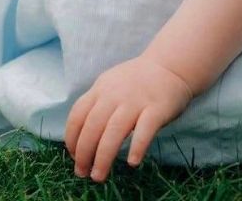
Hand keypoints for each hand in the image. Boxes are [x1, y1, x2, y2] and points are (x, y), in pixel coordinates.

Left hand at [65, 55, 192, 181]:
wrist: (170, 66)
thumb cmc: (136, 81)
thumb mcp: (109, 85)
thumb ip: (96, 105)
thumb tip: (80, 136)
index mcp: (100, 90)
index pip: (78, 115)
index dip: (72, 138)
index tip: (73, 156)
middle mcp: (114, 95)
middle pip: (93, 126)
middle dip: (84, 152)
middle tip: (82, 173)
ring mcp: (136, 101)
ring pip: (114, 131)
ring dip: (104, 156)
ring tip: (99, 175)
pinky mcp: (157, 109)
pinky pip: (145, 129)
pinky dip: (138, 146)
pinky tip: (132, 162)